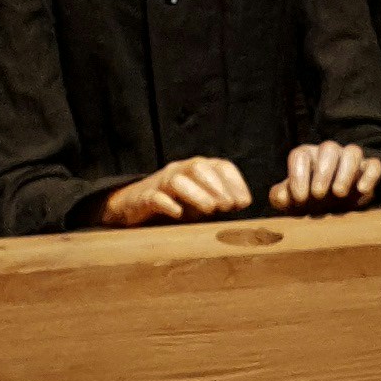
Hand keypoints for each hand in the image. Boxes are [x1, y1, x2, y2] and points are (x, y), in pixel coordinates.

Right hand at [97, 157, 253, 226]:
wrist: (136, 208)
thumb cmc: (177, 205)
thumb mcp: (203, 204)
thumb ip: (221, 203)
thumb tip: (243, 205)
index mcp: (198, 169)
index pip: (220, 166)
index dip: (235, 182)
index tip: (244, 203)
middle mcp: (180, 170)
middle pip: (199, 167)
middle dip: (217, 187)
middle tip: (228, 207)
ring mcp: (161, 183)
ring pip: (177, 180)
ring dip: (197, 194)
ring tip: (210, 210)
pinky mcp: (144, 198)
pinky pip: (155, 197)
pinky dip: (167, 204)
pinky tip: (179, 214)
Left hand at [270, 141, 380, 211]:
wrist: (332, 211)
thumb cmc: (307, 202)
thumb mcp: (290, 202)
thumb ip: (280, 197)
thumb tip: (282, 196)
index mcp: (306, 157)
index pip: (300, 155)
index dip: (298, 174)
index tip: (299, 197)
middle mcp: (328, 154)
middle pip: (328, 148)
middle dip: (323, 172)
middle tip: (318, 195)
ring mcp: (350, 160)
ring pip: (352, 151)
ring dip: (346, 171)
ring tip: (339, 193)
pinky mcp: (368, 170)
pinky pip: (374, 164)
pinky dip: (370, 175)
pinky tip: (362, 190)